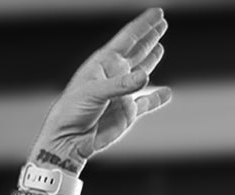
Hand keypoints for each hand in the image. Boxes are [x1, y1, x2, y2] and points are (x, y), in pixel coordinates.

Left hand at [37, 7, 172, 167]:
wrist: (68, 141)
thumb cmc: (72, 112)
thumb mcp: (93, 93)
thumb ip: (120, 85)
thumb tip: (145, 76)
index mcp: (103, 64)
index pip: (127, 38)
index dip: (144, 25)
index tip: (158, 13)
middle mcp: (115, 76)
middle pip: (137, 51)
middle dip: (149, 37)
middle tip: (162, 23)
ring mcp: (122, 94)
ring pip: (142, 72)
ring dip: (151, 60)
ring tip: (160, 47)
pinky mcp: (127, 113)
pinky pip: (147, 103)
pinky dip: (157, 98)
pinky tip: (166, 92)